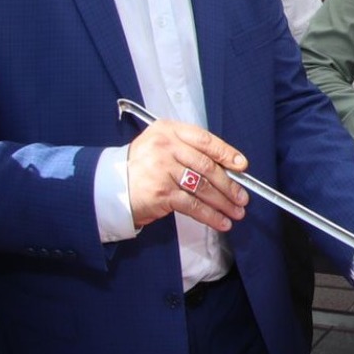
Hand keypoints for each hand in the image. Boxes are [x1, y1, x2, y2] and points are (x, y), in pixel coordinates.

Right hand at [126, 120, 248, 230]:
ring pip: (203, 187)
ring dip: (224, 202)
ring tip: (236, 212)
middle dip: (230, 185)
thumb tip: (227, 168)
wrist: (111, 187)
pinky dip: (210, 215)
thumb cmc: (141, 167)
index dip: (227, 153)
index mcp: (168, 131)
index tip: (242, 166)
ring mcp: (163, 170)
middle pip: (208, 166)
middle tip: (243, 197)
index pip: (205, 140)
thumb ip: (189, 150)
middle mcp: (165, 147)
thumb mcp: (161, 146)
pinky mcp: (162, 193)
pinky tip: (221, 222)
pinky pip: (193, 205)